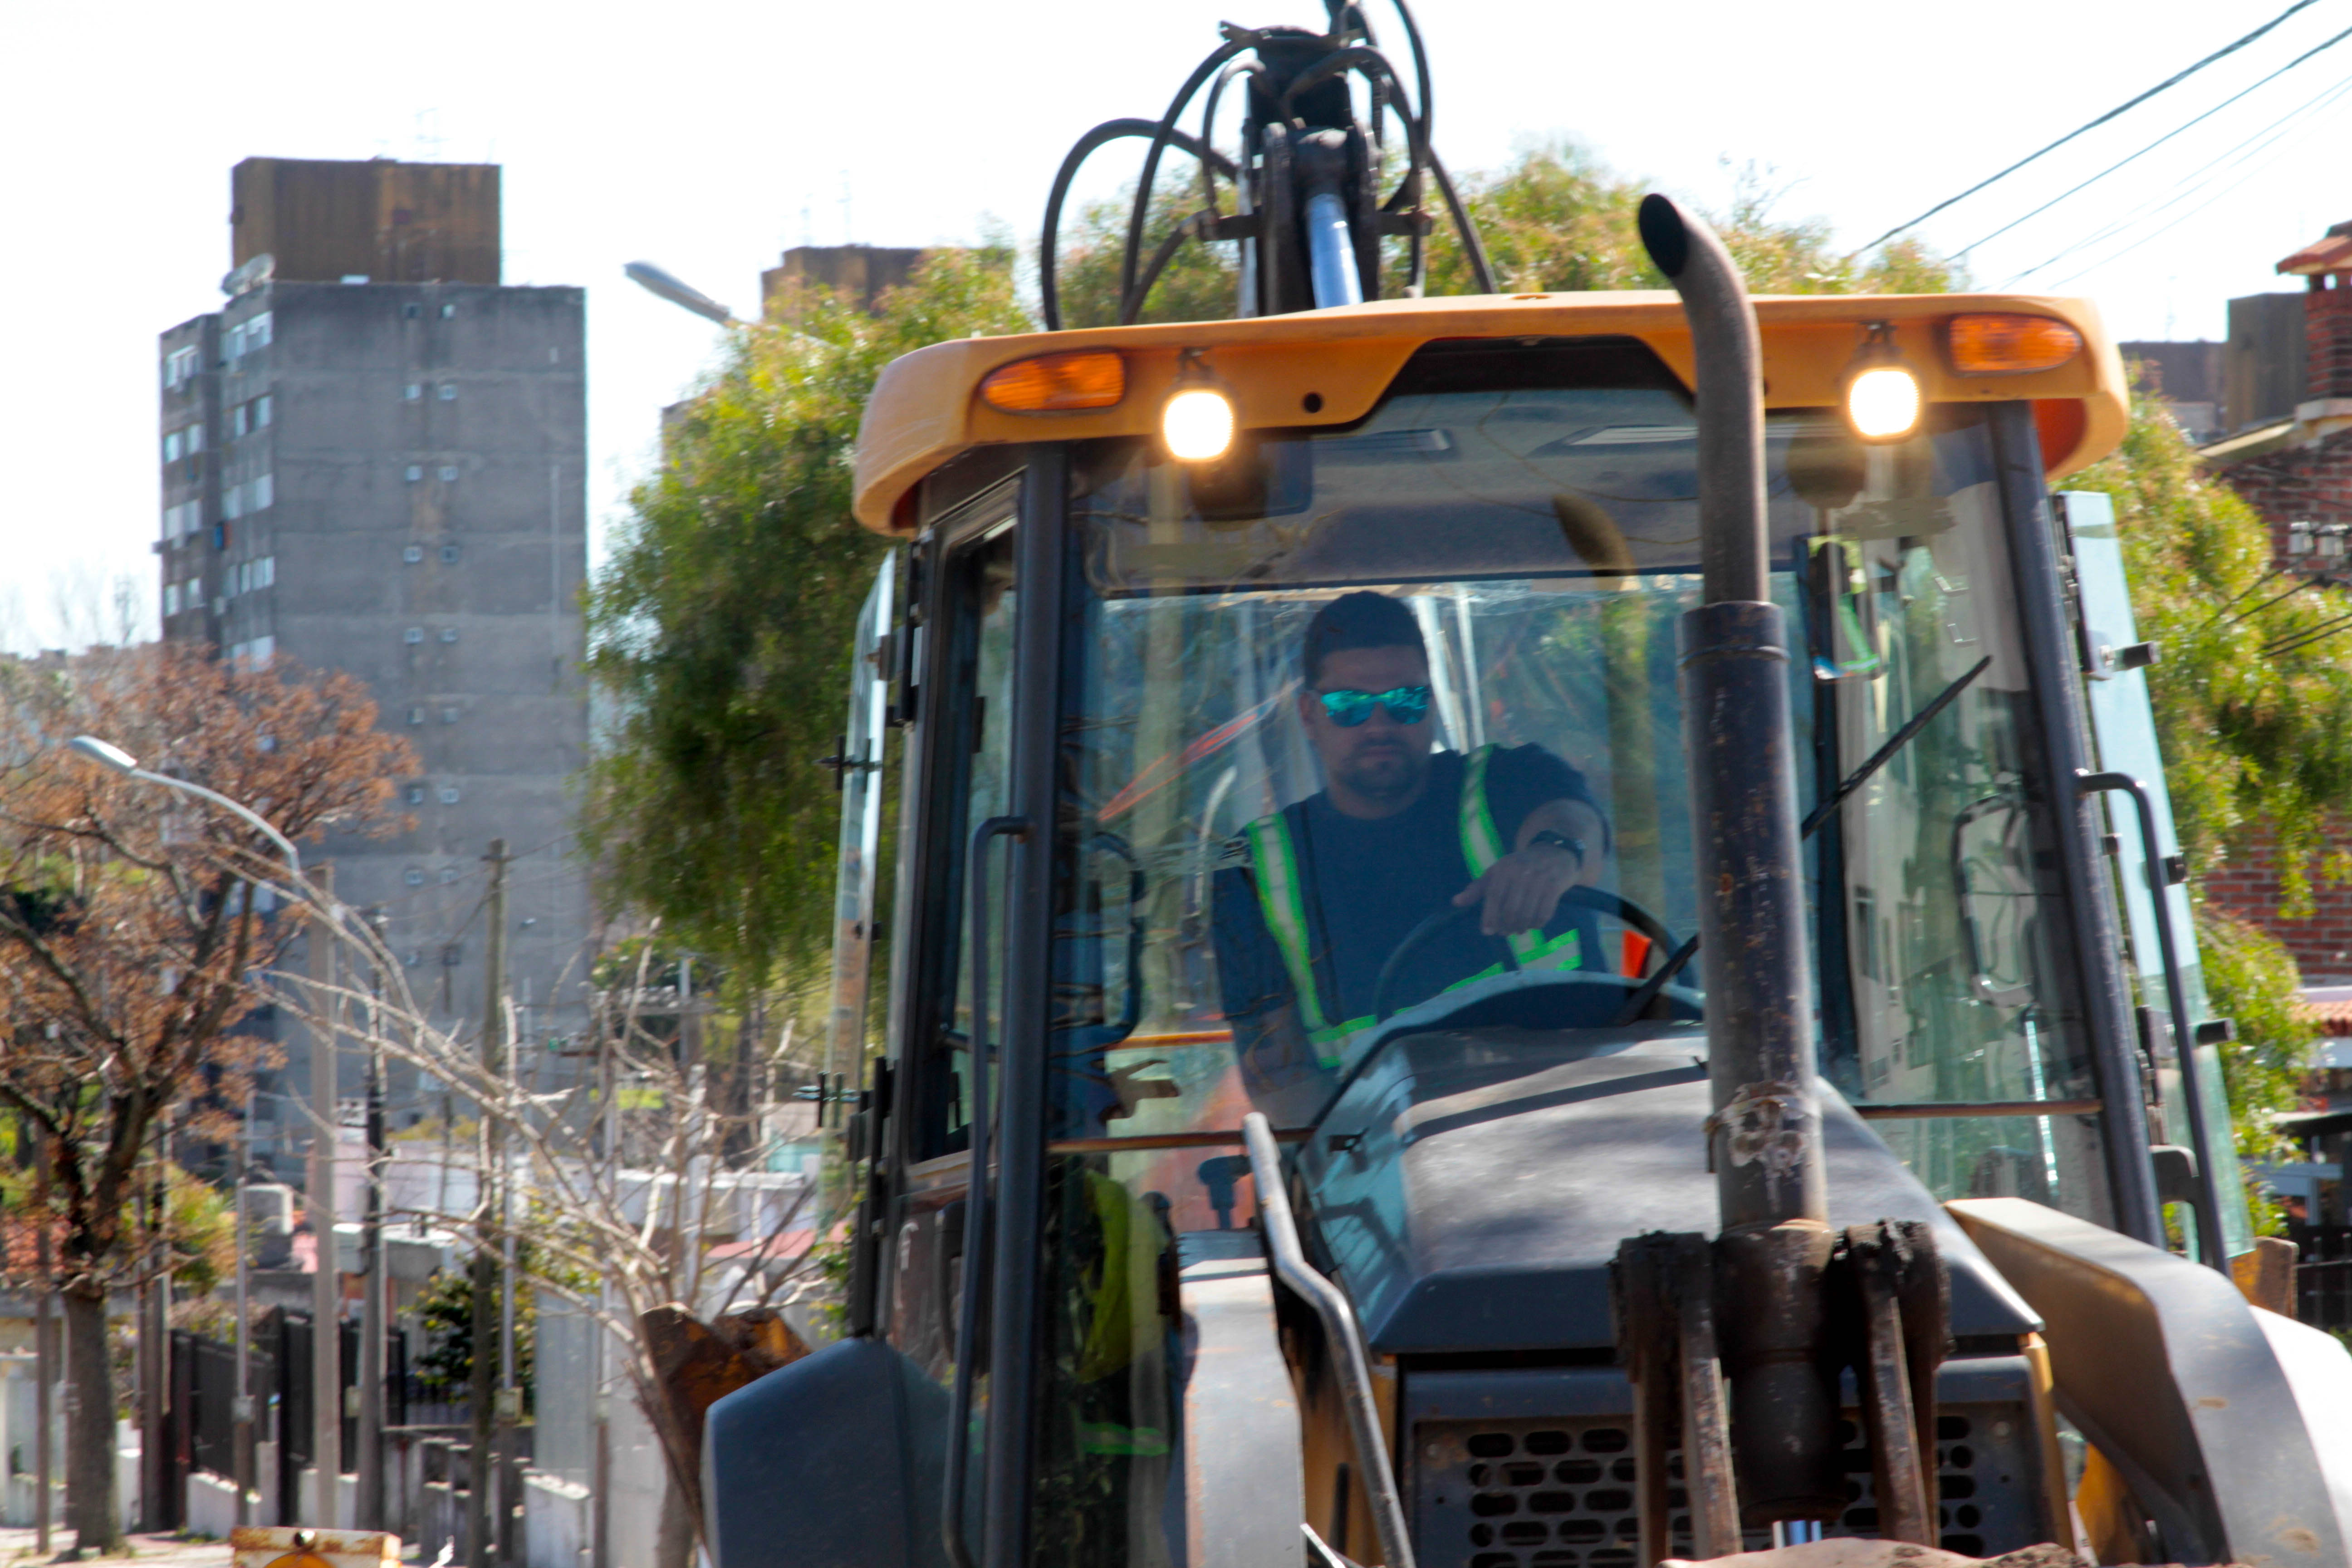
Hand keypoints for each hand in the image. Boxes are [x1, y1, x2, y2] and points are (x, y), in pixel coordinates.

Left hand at [1453, 842, 1580, 936]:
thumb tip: (1455, 902)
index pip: (1494, 895)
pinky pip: (1544, 914)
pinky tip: (1533, 924)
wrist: (1555, 853)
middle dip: (1506, 926)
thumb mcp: (1497, 872)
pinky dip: (1537, 924)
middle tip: (1505, 933)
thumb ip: (1477, 888)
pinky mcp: (1555, 886)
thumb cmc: (1520, 866)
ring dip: (1521, 927)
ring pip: (1527, 914)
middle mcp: (1522, 871)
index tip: (1487, 931)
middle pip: (1511, 909)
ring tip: (1518, 930)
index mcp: (1504, 867)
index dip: (1489, 916)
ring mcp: (1540, 879)